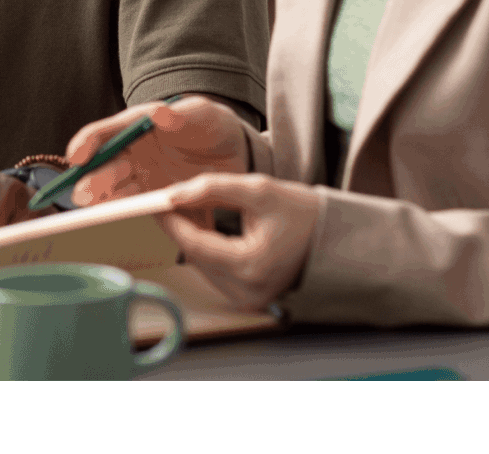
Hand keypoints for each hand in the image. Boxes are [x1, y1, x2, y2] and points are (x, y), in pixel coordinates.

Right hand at [66, 96, 248, 206]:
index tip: (76, 156)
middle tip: (84, 194)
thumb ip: (182, 116)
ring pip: (115, 189)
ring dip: (103, 200)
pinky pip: (137, 206)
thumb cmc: (211, 126)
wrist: (235, 154)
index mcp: (136, 126)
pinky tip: (120, 218)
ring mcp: (142, 177)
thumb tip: (159, 113)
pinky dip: (127, 212)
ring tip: (95, 210)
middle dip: (92, 180)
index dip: (87, 142)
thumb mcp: (203, 115)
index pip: (104, 133)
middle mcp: (133, 153)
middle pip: (105, 166)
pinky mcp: (155, 199)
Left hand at [156, 173, 320, 310]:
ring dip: (192, 237)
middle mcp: (248, 292)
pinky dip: (206, 249)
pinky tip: (204, 225)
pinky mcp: (249, 299)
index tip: (153, 199)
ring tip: (187, 206)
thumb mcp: (258, 190)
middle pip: (195, 256)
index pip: (194, 243)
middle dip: (179, 225)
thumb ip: (212, 188)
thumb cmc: (302, 213)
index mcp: (251, 266)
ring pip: (202, 265)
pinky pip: (215, 272)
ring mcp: (249, 300)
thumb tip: (173, 193)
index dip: (170, 220)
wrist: (335, 239)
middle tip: (167, 198)